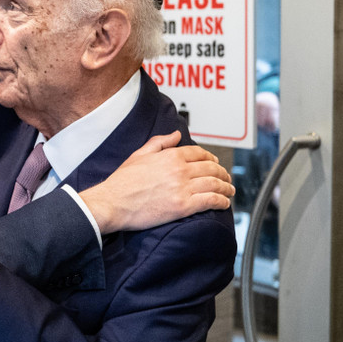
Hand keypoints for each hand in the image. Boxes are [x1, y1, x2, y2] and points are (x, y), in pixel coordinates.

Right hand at [82, 131, 233, 232]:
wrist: (113, 202)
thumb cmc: (122, 182)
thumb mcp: (139, 155)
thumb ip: (160, 142)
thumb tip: (176, 134)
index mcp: (170, 156)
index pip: (199, 153)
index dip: (211, 157)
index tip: (215, 162)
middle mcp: (180, 170)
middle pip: (211, 168)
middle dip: (223, 172)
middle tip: (226, 177)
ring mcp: (183, 188)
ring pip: (215, 184)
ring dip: (226, 186)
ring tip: (229, 190)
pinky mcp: (183, 207)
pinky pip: (210, 201)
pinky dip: (221, 201)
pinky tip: (224, 202)